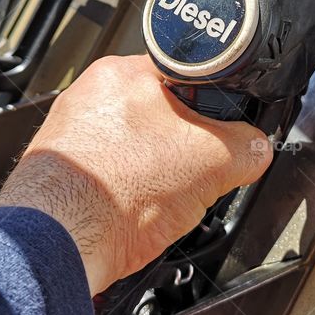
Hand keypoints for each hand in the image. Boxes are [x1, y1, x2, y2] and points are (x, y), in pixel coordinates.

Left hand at [0, 54, 271, 294]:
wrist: (59, 242)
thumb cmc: (116, 194)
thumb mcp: (212, 165)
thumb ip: (246, 147)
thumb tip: (257, 149)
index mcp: (125, 71)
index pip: (186, 77)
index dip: (211, 109)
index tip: (218, 136)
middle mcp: (91, 93)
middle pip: (159, 113)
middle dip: (180, 146)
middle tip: (186, 174)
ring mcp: (69, 131)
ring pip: (132, 146)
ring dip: (150, 171)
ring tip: (153, 198)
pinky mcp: (57, 168)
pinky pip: (106, 171)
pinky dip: (122, 191)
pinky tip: (129, 212)